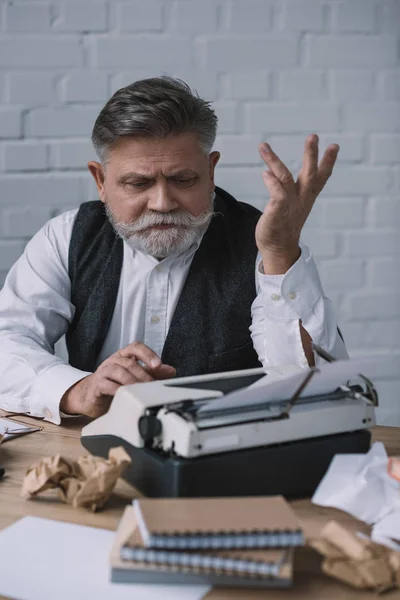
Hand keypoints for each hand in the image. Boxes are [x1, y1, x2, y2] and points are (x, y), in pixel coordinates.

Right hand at [60, 342, 175, 417]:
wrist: (91, 396)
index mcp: (124, 356)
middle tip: (154, 385)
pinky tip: (126, 394)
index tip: (158, 365)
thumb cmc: (114, 384)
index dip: (148, 354)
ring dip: (133, 381)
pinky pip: (108, 385)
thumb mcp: (135, 377)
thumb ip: (152, 373)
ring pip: (120, 371)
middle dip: (144, 374)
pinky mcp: (97, 385)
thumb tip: (170, 371)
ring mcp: (104, 371)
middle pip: (131, 362)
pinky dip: (118, 390)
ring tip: (142, 390)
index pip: (136, 347)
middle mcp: (114, 360)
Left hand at [255, 134, 338, 273]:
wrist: (278, 249)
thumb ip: (286, 189)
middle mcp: (300, 199)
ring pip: (284, 179)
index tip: (334, 146)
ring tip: (263, 146)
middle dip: (311, 155)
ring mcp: (289, 205)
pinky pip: (277, 195)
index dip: (328, 162)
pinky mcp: (277, 212)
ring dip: (274, 161)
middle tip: (313, 136)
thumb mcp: (291, 205)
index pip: (321, 178)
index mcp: (306, 197)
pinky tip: (265, 173)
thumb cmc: (283, 226)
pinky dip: (272, 183)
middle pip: (309, 174)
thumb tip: (274, 174)